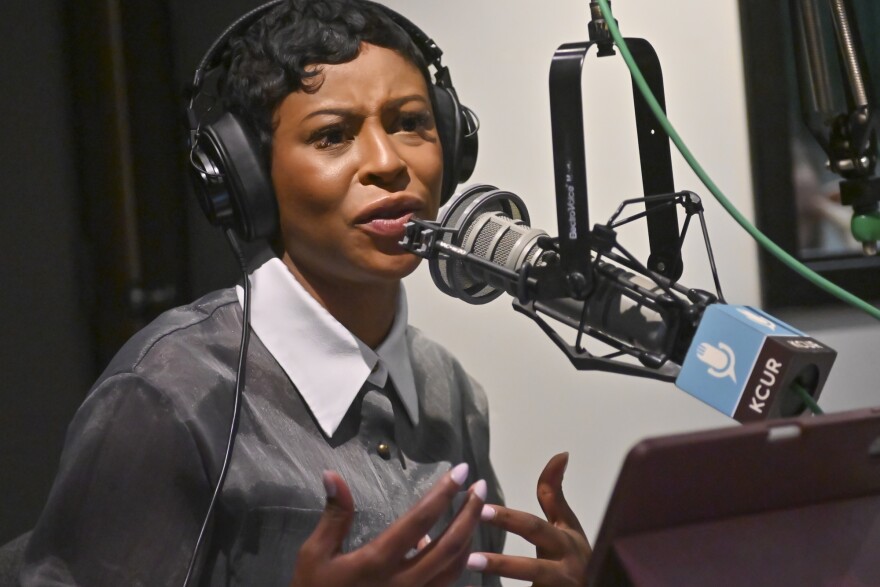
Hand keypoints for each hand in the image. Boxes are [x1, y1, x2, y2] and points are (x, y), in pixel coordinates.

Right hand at [289, 463, 486, 586]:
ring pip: (455, 568)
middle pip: (451, 545)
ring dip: (470, 537)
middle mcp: (405, 582)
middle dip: (470, 512)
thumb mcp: (315, 555)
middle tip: (481, 488)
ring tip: (475, 512)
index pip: (420, 520)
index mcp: (379, 561)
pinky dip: (459, 565)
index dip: (444, 493)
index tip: (461, 470)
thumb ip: (334, 516)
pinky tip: (461, 550)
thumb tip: (333, 475)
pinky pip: (446, 586)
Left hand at [467, 452, 591, 585]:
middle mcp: (565, 570)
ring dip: (501, 583)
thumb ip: (554, 494)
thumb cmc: (574, 556)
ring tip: (471, 577)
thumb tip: (560, 453)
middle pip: (533, 568)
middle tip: (469, 558)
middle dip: (501, 564)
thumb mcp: (567, 525)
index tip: (480, 509)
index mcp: (565, 543)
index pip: (533, 528)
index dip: (507, 519)